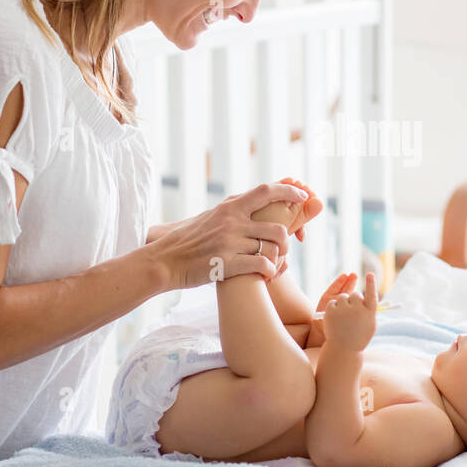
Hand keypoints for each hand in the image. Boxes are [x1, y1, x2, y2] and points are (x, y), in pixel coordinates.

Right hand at [146, 181, 308, 287]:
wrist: (164, 261)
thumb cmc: (187, 241)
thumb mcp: (210, 217)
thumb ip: (232, 211)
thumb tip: (252, 201)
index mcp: (229, 207)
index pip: (266, 191)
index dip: (288, 192)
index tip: (301, 196)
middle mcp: (232, 221)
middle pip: (278, 226)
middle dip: (287, 241)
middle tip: (284, 250)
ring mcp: (230, 242)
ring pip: (272, 247)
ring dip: (279, 258)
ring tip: (273, 264)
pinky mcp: (227, 263)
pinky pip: (262, 265)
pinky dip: (270, 271)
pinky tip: (266, 275)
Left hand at [322, 272, 377, 351]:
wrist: (343, 349)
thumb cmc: (359, 337)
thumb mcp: (369, 325)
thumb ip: (368, 310)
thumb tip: (367, 298)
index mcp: (369, 313)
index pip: (372, 294)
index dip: (371, 284)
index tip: (370, 274)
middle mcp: (358, 310)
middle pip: (356, 295)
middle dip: (354, 298)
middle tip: (353, 309)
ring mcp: (344, 310)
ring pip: (343, 296)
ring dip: (343, 302)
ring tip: (343, 317)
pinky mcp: (332, 311)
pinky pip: (334, 301)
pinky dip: (334, 307)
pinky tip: (335, 318)